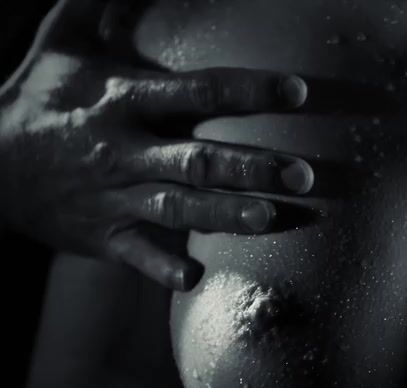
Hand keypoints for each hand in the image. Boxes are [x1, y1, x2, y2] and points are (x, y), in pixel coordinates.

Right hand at [0, 0, 314, 289]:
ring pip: (177, 207)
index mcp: (124, 99)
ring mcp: (114, 195)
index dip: (249, 91)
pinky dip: (163, 268)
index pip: (198, 91)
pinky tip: (196, 277)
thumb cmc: (40, 97)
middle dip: (251, 167)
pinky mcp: (103, 234)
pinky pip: (136, 254)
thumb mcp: (64, 42)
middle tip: (303, 173)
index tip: (297, 92)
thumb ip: (101, 3)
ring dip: (225, 215)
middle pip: (196, 159)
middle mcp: (124, 149)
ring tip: (270, 218)